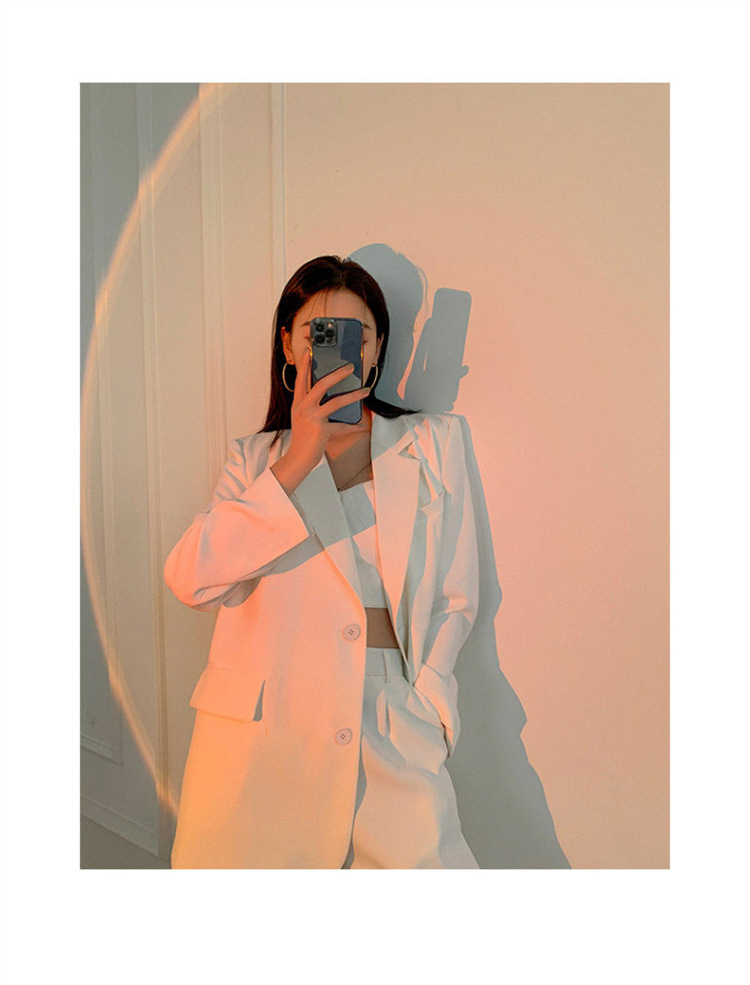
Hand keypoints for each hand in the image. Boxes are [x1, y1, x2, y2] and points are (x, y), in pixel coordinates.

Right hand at [287, 347, 370, 468]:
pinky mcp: (321, 428)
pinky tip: (361, 424)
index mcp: (298, 403)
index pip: (301, 379)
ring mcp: (312, 417)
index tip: (309, 351)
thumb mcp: (304, 418)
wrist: (298, 458)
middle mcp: (303, 407)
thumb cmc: (303, 438)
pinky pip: (341, 426)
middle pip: (321, 384)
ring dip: (353, 395)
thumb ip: (313, 406)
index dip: (305, 364)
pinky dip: (353, 426)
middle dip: (337, 374)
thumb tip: (332, 396)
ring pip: (336, 401)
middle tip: (350, 366)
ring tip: (365, 390)